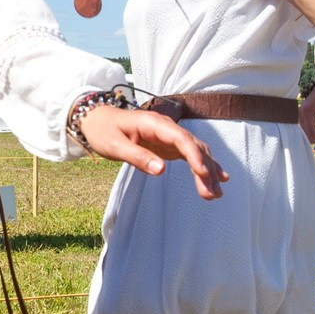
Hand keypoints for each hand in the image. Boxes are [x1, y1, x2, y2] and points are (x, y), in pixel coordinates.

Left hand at [78, 106, 227, 199]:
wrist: (97, 120)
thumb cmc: (103, 131)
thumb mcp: (115, 146)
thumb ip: (137, 156)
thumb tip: (161, 170)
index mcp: (154, 123)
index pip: (181, 138)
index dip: (195, 156)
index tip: (204, 174)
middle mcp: (167, 127)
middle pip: (193, 146)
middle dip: (205, 169)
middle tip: (213, 193)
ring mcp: (170, 136)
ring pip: (196, 152)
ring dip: (208, 171)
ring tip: (216, 194)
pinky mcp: (169, 145)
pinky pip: (190, 155)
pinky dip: (203, 168)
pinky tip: (216, 180)